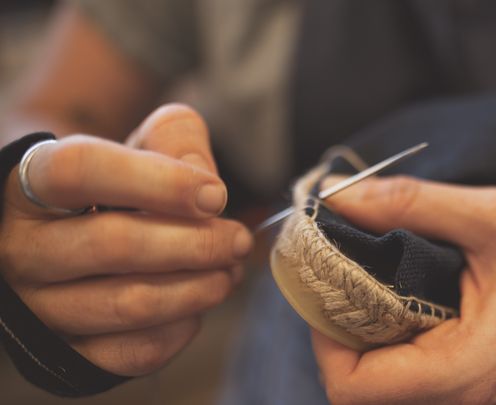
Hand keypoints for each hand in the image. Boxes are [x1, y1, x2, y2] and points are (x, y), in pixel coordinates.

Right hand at [0, 104, 251, 375]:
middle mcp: (23, 248)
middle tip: (239, 240)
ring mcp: (40, 306)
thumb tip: (208, 191)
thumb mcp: (141, 144)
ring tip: (230, 270)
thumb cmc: (117, 185)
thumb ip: (176, 140)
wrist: (77, 235)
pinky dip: (181, 327)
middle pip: (113, 245)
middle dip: (196, 243)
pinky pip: (134, 351)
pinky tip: (198, 303)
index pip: (81, 170)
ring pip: (128, 304)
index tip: (216, 195)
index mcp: (32, 182)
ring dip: (198, 288)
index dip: (160, 182)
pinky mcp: (69, 352)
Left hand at [312, 176, 495, 404]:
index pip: (353, 387)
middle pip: (359, 389)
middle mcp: (463, 400)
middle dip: (336, 332)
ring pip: (379, 388)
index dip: (323, 336)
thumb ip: (408, 203)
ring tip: (369, 281)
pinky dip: (386, 343)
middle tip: (343, 274)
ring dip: (359, 338)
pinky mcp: (468, 390)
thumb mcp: (490, 216)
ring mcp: (467, 401)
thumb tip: (335, 193)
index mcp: (466, 370)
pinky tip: (397, 299)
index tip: (330, 282)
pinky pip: (407, 380)